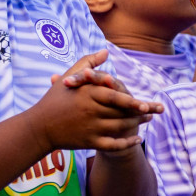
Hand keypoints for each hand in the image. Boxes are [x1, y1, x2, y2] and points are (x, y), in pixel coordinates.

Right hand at [31, 50, 164, 152]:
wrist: (38, 127)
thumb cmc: (55, 99)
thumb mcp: (69, 78)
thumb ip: (88, 64)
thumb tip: (105, 51)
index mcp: (87, 94)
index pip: (115, 97)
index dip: (132, 102)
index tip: (146, 104)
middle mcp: (90, 111)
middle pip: (122, 113)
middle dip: (141, 113)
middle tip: (156, 111)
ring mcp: (90, 128)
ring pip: (120, 127)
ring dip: (137, 125)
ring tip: (148, 119)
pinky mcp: (89, 142)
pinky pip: (113, 145)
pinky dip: (126, 143)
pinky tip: (137, 139)